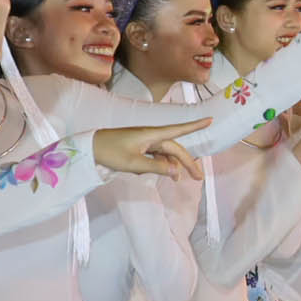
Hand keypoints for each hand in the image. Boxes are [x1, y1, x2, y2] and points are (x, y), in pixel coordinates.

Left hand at [90, 118, 207, 181]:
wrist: (91, 147)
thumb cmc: (110, 151)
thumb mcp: (133, 163)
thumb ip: (155, 167)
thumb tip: (175, 171)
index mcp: (152, 135)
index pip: (178, 130)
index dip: (195, 126)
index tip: (209, 120)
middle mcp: (151, 137)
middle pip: (175, 148)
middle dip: (188, 162)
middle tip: (198, 177)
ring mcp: (145, 142)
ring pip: (166, 153)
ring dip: (174, 165)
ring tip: (179, 180)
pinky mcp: (139, 148)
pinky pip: (156, 156)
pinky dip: (161, 165)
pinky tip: (159, 174)